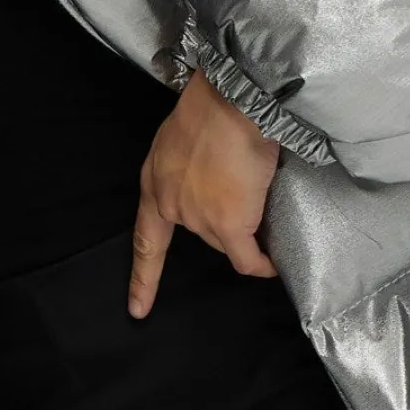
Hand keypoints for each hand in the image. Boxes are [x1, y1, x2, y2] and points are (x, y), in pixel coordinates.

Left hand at [129, 67, 282, 315]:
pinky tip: (272, 266)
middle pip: (201, 234)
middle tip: (245, 189)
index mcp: (154, 185)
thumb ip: (187, 169)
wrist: (233, 102)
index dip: (142, 276)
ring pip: (226, 241)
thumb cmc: (212, 107)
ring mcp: (198, 218)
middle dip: (224, 221)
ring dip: (246, 230)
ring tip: (265, 198)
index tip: (137, 307)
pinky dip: (260, 265)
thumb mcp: (180, 141)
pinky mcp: (228, 224)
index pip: (146, 240)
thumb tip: (212, 182)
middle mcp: (171, 206)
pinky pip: (246, 258)